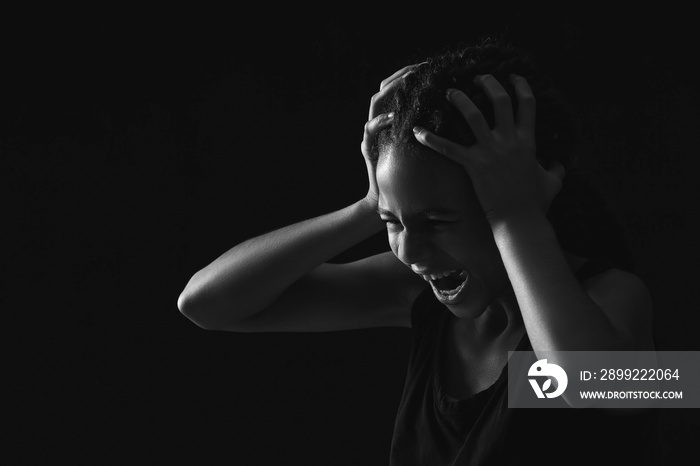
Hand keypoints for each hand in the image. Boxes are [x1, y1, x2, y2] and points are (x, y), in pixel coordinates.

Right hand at [360, 64, 420, 208]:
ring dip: (391, 90)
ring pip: (376, 102)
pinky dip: (381, 122)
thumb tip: (459, 112)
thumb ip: (432, 127)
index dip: (414, 73)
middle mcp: (381, 120)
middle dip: (403, 75)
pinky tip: (393, 118)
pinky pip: (370, 129)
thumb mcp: (424, 146)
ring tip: (408, 84)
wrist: (388, 197)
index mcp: (395, 116)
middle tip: (421, 69)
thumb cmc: (411, 174)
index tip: (432, 66)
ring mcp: (372, 132)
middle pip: (386, 86)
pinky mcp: (367, 146)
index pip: (401, 85)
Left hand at [412, 74, 564, 224]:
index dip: (520, 86)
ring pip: (474, 116)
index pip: (527, 104)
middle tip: (477, 77)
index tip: (512, 76)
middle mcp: (509, 140)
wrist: (520, 219)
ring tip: (450, 91)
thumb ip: (556, 168)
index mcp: (529, 140)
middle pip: (499, 101)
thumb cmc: (536, 202)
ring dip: (460, 100)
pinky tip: (417, 131)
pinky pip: (448, 148)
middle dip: (488, 84)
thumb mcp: (554, 182)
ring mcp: (490, 151)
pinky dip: (431, 139)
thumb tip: (560, 164)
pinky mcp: (473, 165)